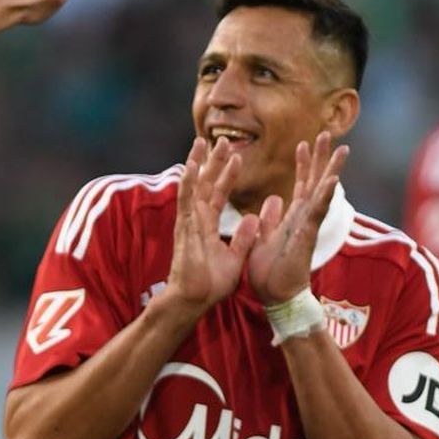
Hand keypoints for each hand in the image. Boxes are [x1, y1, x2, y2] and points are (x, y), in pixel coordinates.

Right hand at [157, 137, 259, 318]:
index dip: (227, 175)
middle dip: (213, 161)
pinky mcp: (185, 228)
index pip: (219, 193)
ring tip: (203, 141)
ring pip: (194, 185)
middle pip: (206, 183)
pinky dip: (188, 183)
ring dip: (199, 163)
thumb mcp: (235, 257)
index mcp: (208, 225)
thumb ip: (243, 238)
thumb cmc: (210, 283)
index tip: (235, 156)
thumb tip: (254, 218)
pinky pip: (187, 201)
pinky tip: (191, 165)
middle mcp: (197, 218)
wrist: (195, 299)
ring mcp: (189, 221)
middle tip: (220, 139)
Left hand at [245, 133, 349, 305]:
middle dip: (321, 158)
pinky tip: (332, 180)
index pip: (301, 185)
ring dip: (330, 170)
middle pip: (314, 182)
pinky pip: (316, 214)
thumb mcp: (262, 238)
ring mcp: (307, 227)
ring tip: (341, 149)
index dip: (303, 164)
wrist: (275, 298)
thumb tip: (273, 199)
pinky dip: (324, 196)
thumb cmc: (269, 273)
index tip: (304, 142)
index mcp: (292, 218)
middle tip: (328, 134)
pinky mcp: (306, 237)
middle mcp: (303, 219)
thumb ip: (269, 219)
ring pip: (321, 193)